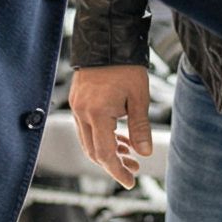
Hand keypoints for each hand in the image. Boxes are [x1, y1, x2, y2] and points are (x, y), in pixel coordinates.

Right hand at [68, 64, 151, 187]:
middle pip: (94, 151)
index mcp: (97, 114)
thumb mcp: (139, 98)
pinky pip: (87, 127)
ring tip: (129, 153)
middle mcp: (82, 112)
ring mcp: (77, 106)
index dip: (117, 171)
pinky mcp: (77, 100)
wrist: (107, 40)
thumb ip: (140, 128)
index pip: (105, 154)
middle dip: (113, 164)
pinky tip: (118, 137)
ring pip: (89, 141)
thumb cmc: (126, 67)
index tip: (130, 182)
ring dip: (107, 150)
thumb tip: (144, 153)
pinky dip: (101, 136)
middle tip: (134, 168)